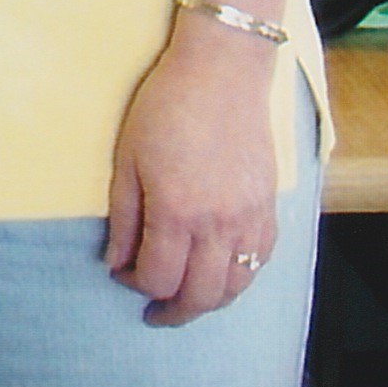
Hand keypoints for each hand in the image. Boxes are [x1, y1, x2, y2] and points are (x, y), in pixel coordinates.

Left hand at [106, 21, 281, 324]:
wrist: (223, 73)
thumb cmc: (165, 108)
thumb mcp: (127, 159)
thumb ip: (124, 218)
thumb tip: (117, 262)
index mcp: (176, 213)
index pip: (158, 277)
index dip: (135, 285)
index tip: (121, 275)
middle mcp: (218, 226)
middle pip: (200, 296)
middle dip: (173, 312)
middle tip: (154, 313)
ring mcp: (250, 220)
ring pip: (235, 287)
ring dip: (209, 302)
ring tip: (187, 300)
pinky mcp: (270, 209)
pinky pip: (260, 263)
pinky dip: (240, 279)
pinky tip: (221, 274)